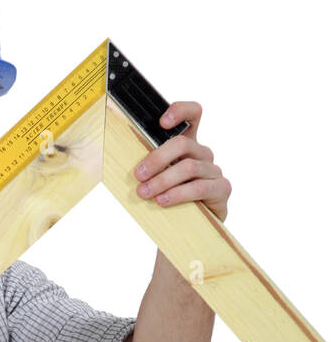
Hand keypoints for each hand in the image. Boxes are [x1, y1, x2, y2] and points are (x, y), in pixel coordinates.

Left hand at [134, 101, 231, 221]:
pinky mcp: (221, 188)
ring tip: (145, 193)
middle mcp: (203, 154)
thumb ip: (149, 167)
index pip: (192, 114)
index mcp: (188, 145)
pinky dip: (178, 194)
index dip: (180, 110)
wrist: (191, 230)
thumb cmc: (171, 201)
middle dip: (157, 158)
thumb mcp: (157, 180)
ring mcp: (214, 171)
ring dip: (162, 180)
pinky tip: (163, 201)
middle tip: (139, 174)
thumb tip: (121, 159)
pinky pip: (199, 187)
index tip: (161, 122)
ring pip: (188, 167)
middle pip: (182, 144)